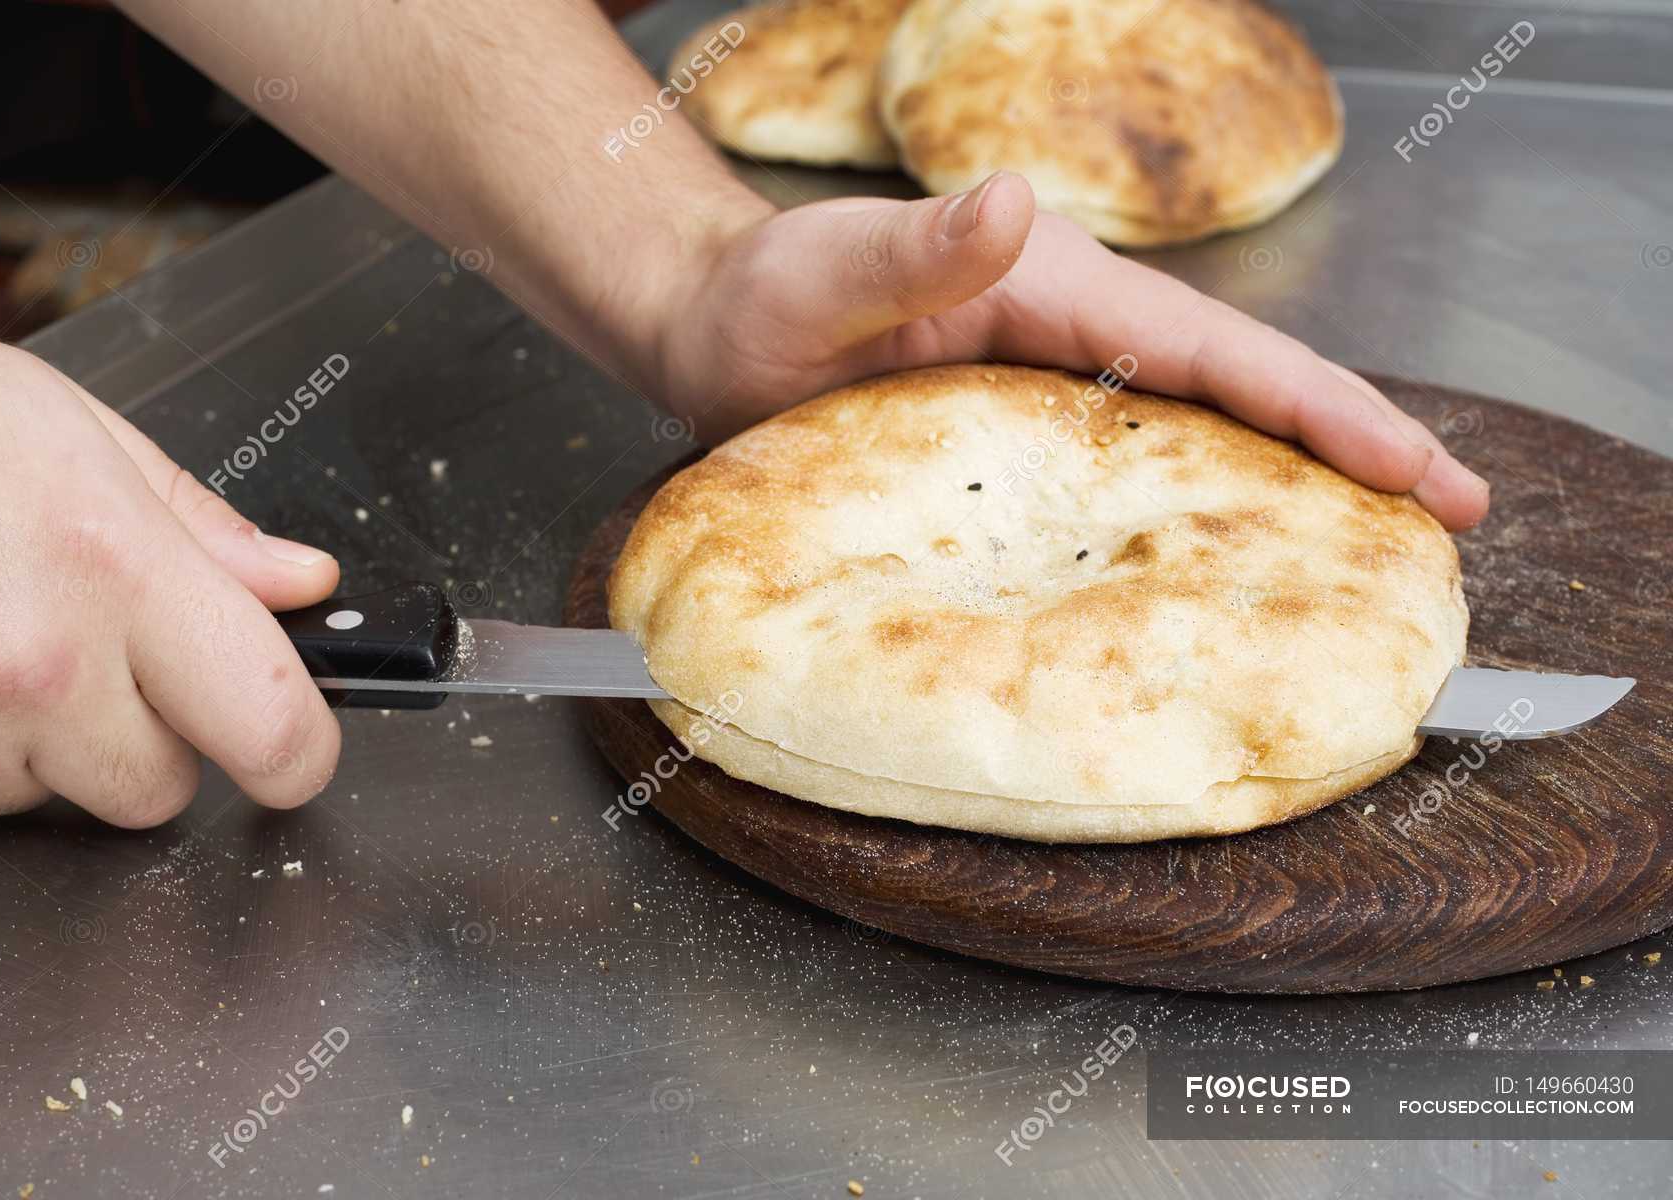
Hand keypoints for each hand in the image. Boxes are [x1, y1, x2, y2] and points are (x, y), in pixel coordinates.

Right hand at [0, 324, 341, 830]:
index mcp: (113, 568)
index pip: (270, 722)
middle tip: (96, 654)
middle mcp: (33, 666)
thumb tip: (301, 586)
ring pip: (49, 798)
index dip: (299, 748)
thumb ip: (202, 526)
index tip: (297, 744)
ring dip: (38, 743)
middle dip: (150, 739)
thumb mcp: (74, 430)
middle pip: (161, 788)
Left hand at [652, 172, 1488, 530]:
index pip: (1213, 349)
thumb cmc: (763, 302)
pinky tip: (1251, 554)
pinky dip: (1213, 502)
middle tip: (1458, 512)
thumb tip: (1001, 204)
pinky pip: (1142, 467)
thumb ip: (913, 250)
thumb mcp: (825, 273)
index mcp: (1052, 288)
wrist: (716, 330)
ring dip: (1303, 477)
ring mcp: (1060, 382)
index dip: (1320, 406)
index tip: (1413, 464)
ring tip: (1396, 542)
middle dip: (1354, 442)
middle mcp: (1076, 330)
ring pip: (1208, 428)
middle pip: (1242, 387)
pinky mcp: (1032, 431)